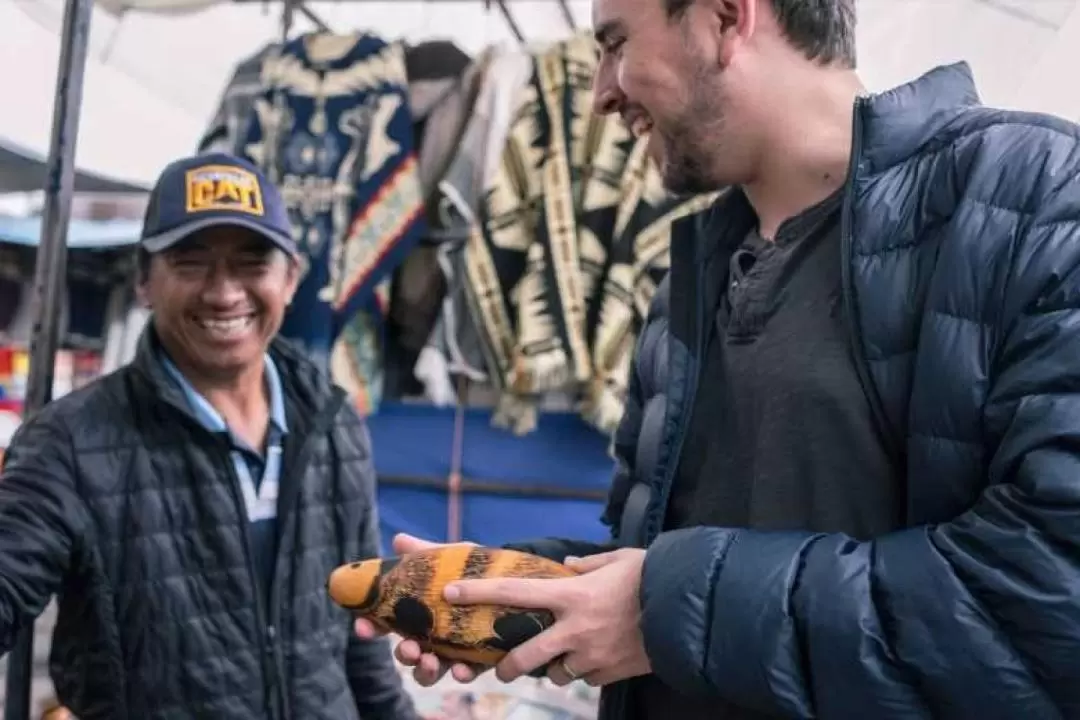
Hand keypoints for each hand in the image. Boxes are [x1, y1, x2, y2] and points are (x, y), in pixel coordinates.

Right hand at [353, 533, 483, 686]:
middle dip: (403, 654)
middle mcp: (432, 635)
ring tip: (429, 662)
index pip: (387, 622)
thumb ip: (427, 553)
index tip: (363, 626)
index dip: (371, 626)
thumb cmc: (476, 571)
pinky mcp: (479, 659)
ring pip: (430, 670)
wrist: (516, 579)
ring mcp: (454, 650)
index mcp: (419, 611)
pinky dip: (461, 674)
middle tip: (409, 649)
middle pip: (407, 652)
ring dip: (424, 671)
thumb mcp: (453, 558)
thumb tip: (398, 539)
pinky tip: (461, 670)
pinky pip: (466, 672)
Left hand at [443, 548, 650, 686]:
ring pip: (555, 673)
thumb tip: (572, 567)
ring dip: (555, 667)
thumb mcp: (619, 558)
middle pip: (523, 655)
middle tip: (501, 667)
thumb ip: (590, 564)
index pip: (514, 592)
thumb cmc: (653, 577)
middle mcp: (574, 628)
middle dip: (506, 666)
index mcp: (571, 594)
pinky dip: (585, 671)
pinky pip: (586, 678)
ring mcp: (591, 656)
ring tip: (564, 657)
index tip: (450, 593)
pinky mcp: (608, 674)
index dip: (478, 592)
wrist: (689, 612)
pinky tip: (597, 658)